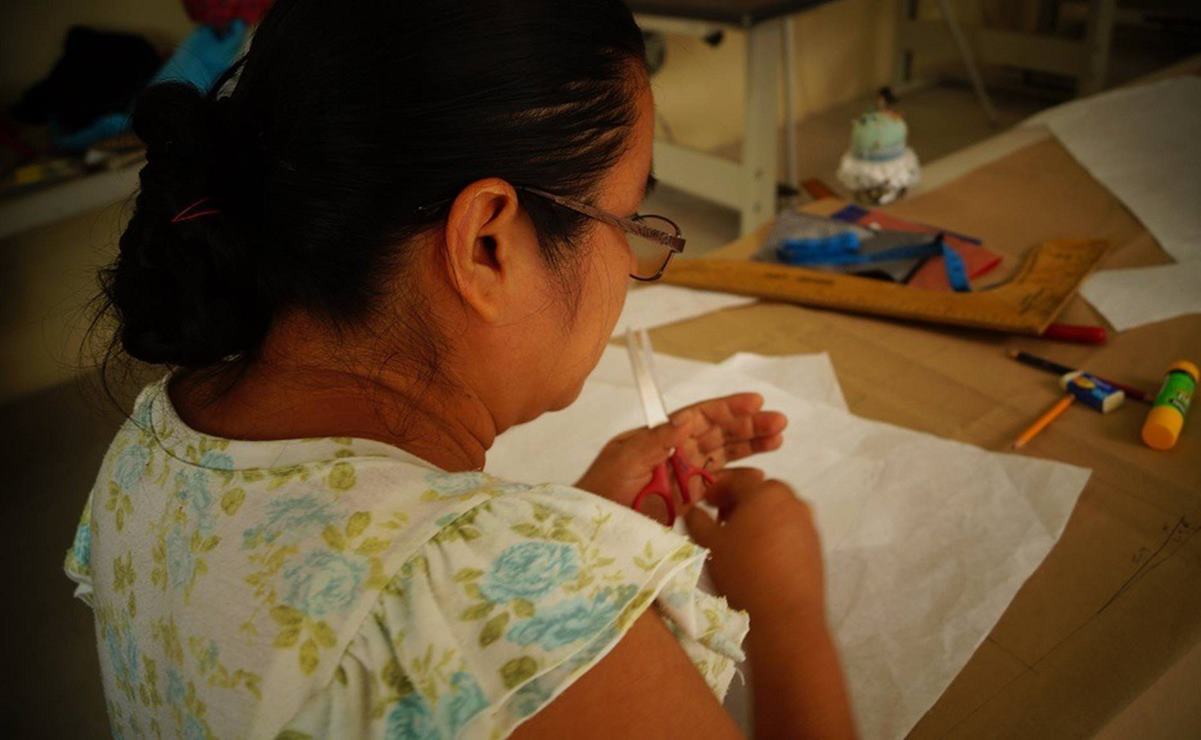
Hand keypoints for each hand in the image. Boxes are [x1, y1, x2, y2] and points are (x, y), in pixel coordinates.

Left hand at [574, 393, 786, 509]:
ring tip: (777, 439)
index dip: (727, 407)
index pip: (699, 416)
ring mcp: (683, 477)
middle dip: (748, 425)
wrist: (591, 530)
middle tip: (778, 421)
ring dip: (751, 447)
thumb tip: (684, 420)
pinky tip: (758, 476)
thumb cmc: (599, 492)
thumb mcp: (622, 461)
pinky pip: (718, 487)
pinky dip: (739, 481)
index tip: (754, 401)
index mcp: (659, 436)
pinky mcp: (688, 502)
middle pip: (718, 433)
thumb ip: (653, 441)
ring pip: (723, 456)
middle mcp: (674, 452)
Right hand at [685, 468, 824, 619]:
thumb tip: (692, 510)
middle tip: (719, 521)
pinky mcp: (816, 546)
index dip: (716, 487)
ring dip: (756, 517)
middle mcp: (793, 501)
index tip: (703, 502)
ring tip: (739, 541)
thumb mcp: (711, 545)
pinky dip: (773, 533)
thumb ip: (698, 520)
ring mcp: (808, 523)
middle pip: (759, 492)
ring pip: (776, 511)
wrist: (786, 617)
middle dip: (737, 502)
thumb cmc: (743, 572)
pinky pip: (789, 529)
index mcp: (766, 492)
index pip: (737, 479)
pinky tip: (760, 556)